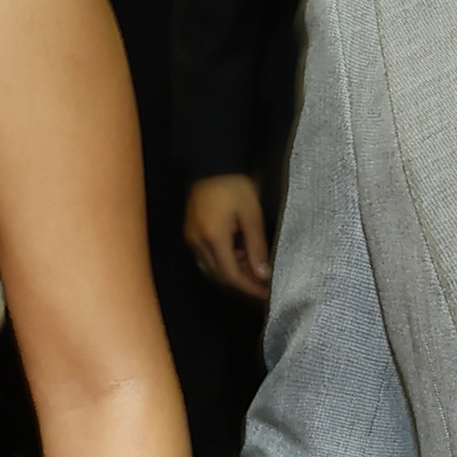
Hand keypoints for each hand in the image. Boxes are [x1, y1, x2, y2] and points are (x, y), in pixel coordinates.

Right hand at [183, 174, 271, 297]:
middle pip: (220, 275)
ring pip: (212, 267)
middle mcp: (198, 243)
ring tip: (253, 266)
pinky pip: (206, 255)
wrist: (212, 163)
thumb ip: (256, 247)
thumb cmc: (236, 186)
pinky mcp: (190, 232)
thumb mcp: (252, 216)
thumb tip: (263, 274)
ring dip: (232, 271)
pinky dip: (223, 259)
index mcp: (214, 239)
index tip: (266, 293)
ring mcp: (191, 238)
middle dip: (242, 281)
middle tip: (262, 283)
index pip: (231, 275)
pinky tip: (238, 253)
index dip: (249, 287)